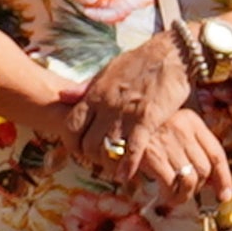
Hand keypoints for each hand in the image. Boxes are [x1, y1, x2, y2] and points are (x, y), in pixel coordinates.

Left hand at [65, 30, 231, 203]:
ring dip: (109, 164)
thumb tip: (62, 95)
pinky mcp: (147, 119)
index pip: (71, 125)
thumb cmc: (138, 63)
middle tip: (99, 163)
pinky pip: (134, 149)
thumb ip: (85, 88)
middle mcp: (106, 105)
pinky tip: (126, 176)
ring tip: (113, 171)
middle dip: (91, 157)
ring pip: (107, 148)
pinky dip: (128, 166)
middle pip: (87, 142)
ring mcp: (126, 113)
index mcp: (94, 94)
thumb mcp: (106, 72)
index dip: (72, 142)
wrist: (169, 54)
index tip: (79, 150)